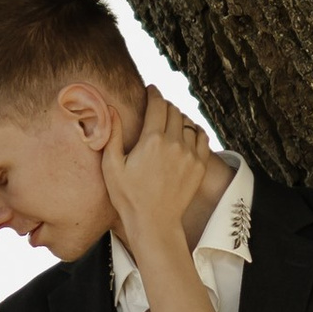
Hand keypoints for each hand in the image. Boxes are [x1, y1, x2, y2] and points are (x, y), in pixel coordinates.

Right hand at [101, 89, 217, 247]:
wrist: (154, 222)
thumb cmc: (128, 196)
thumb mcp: (111, 165)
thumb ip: (113, 134)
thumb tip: (110, 109)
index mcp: (152, 139)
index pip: (157, 104)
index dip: (154, 93)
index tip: (151, 89)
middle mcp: (175, 142)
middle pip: (174, 110)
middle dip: (165, 105)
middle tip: (157, 107)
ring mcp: (190, 154)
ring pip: (188, 122)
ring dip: (179, 118)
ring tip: (170, 121)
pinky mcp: (200, 165)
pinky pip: (202, 137)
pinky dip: (195, 130)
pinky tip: (187, 133)